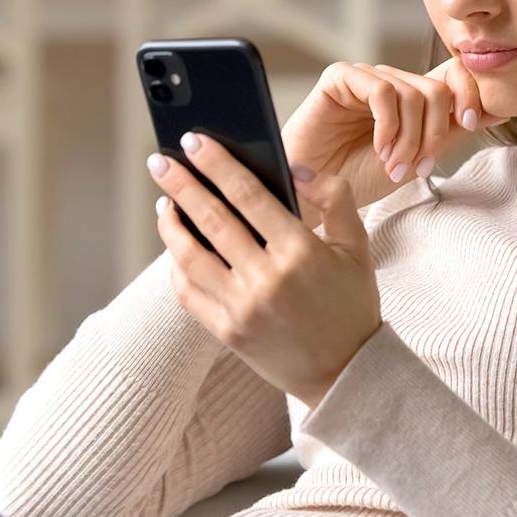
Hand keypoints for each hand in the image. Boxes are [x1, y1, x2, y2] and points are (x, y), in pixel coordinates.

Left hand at [148, 130, 380, 408]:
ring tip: (164, 201)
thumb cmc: (352, 305)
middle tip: (159, 160)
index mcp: (300, 251)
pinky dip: (177, 265)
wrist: (345, 374)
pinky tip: (177, 245)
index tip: (194, 141)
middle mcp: (266, 279)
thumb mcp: (356, 246)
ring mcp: (242, 308)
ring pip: (190, 256)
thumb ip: (334, 198)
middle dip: (180, 184)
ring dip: (171, 224)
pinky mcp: (226, 331)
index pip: (248, 195)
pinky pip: (188, 292)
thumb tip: (294, 168)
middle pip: (211, 219)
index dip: (217, 164)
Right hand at [280, 58, 508, 228]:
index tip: (470, 125)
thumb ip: (450, 131)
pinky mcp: (339, 79)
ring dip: (409, 138)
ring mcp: (366, 78)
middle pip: (437, 89)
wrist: (314, 195)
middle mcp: (392, 82)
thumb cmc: (358, 178)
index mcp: (412, 97)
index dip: (470, 94)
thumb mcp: (417, 157)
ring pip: (412, 93)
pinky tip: (379, 148)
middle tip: (417, 167)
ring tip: (393, 166)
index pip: (455, 75)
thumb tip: (500, 109)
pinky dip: (388, 125)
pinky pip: (382, 91)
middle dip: (433, 134)